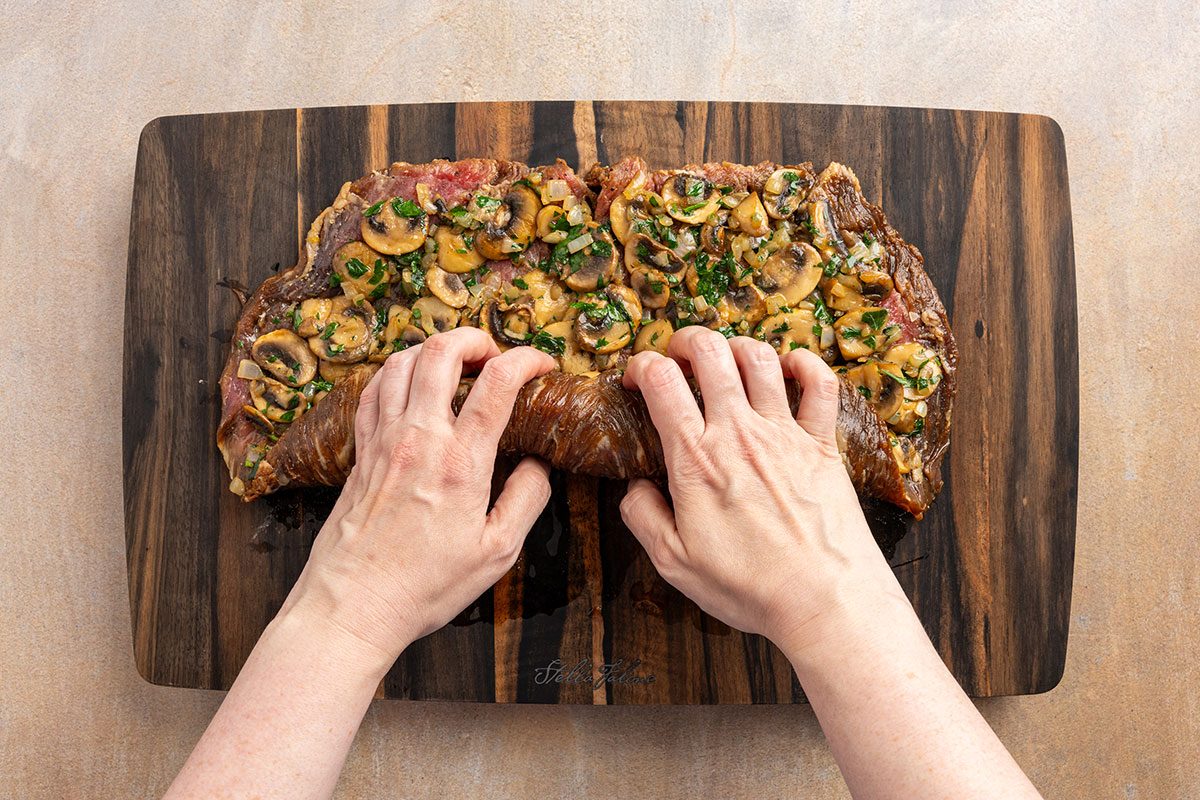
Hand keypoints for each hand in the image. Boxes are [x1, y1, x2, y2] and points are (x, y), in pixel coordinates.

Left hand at [282, 327, 556, 672]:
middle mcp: (419, 439)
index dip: (526, 359)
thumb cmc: (426, 586)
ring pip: (401, 361)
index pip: (497, 383)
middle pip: (441, 352)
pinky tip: (410, 386)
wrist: (353, 606)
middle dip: (475, 338)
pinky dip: (395, 374)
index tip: (542, 364)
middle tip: (494, 354)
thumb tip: (538, 463)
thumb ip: (526, 499)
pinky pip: (372, 391)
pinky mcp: (360, 452)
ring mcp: (383, 441)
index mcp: (461, 462)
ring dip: (433, 350)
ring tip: (456, 365)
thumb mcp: (497, 552)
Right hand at [620, 327, 901, 651]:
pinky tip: (790, 365)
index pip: (661, 382)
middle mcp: (739, 433)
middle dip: (686, 339)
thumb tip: (635, 488)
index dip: (641, 366)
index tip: (636, 379)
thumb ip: (643, 518)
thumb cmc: (750, 587)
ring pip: (760, 357)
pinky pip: (820, 384)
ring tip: (726, 359)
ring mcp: (785, 433)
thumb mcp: (675, 564)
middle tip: (677, 353)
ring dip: (736, 346)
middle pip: (710, 352)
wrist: (824, 599)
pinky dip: (805, 362)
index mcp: (696, 459)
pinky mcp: (822, 444)